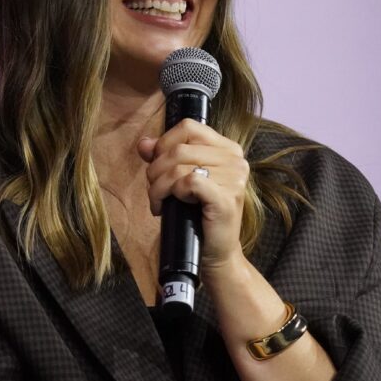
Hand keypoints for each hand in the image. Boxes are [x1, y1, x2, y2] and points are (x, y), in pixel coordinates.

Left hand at [138, 119, 249, 269]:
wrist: (214, 253)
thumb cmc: (197, 216)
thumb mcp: (179, 180)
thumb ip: (163, 157)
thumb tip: (144, 143)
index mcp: (228, 149)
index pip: (188, 127)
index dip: (164, 143)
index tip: (158, 166)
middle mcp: (236, 160)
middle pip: (179, 148)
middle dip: (156, 170)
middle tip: (155, 191)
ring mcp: (234, 178)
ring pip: (179, 166)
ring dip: (158, 186)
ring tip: (158, 202)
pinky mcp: (227, 197)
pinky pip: (188, 182)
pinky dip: (172, 193)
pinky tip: (171, 207)